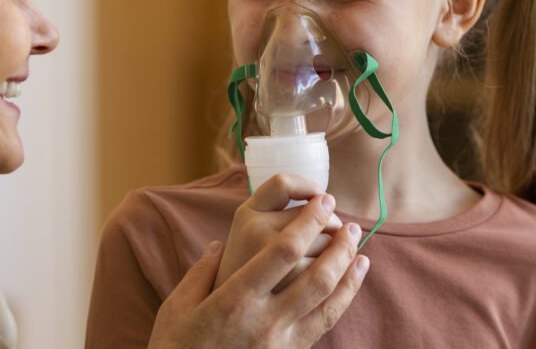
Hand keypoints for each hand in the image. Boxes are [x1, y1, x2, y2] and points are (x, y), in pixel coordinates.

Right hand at [146, 189, 368, 348]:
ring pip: (328, 300)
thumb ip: (200, 273)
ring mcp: (282, 340)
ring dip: (347, 270)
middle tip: (350, 222)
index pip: (282, 252)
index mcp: (235, 298)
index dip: (307, 222)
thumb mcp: (177, 307)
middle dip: (337, 245)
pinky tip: (352, 280)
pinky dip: (345, 297)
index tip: (320, 201)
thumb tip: (216, 246)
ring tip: (358, 245)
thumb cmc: (177, 348)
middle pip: (316, 275)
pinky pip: (326, 322)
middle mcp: (265, 319)